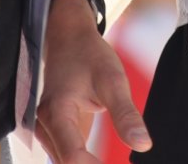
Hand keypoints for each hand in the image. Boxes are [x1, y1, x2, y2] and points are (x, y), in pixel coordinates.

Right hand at [34, 0, 151, 162]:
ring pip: (63, 161)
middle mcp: (44, 124)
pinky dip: (82, 160)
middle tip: (116, 163)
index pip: (73, 158)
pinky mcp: (52, 128)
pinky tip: (99, 161)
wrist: (68, 37)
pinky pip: (65, 153)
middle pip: (66, 163)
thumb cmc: (89, 55)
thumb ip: (126, 115)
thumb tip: (143, 145)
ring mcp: (45, 127)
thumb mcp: (113, 80)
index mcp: (57, 113)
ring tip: (108, 161)